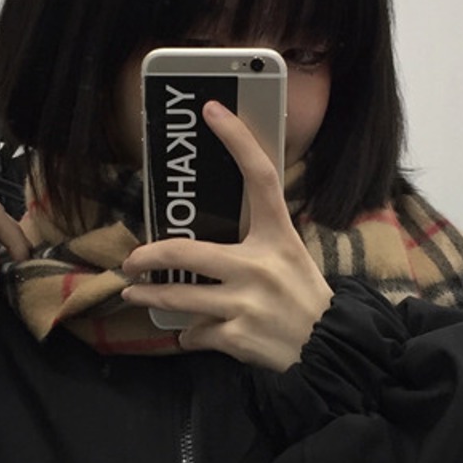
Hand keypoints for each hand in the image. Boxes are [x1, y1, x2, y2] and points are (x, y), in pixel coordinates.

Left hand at [120, 101, 332, 371]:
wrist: (332, 351)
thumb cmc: (305, 300)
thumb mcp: (289, 259)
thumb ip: (254, 244)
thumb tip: (204, 242)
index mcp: (278, 236)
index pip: (260, 177)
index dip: (236, 140)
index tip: (211, 111)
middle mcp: (259, 266)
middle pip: (185, 252)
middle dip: (147, 257)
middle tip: (130, 260)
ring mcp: (246, 303)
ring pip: (178, 297)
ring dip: (149, 295)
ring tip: (133, 293)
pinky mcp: (237, 337)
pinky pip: (195, 333)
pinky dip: (190, 334)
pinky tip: (194, 333)